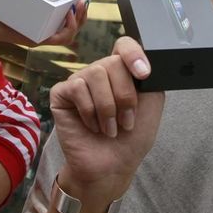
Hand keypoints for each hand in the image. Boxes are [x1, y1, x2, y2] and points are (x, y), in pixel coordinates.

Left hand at [0, 0, 88, 57]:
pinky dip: (70, 28)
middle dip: (82, 13)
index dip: (74, 7)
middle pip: (69, 24)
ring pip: (69, 33)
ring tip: (80, 6)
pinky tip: (71, 15)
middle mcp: (39, 27)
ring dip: (80, 19)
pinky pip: (61, 38)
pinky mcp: (37, 40)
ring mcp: (39, 34)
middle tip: (84, 0)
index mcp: (35, 16)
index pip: (61, 14)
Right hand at [49, 37, 164, 196]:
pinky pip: (77, 88)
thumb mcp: (151, 105)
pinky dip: (89, 111)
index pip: (124, 45)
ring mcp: (80, 81)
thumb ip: (150, 78)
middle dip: (125, 96)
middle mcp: (100, 72)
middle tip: (126, 122)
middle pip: (112, 62)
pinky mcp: (61, 93)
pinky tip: (91, 126)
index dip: (133, 54)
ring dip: (107, 108)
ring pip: (95, 74)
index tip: (144, 75)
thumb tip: (146, 60)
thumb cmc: (131, 138)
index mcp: (122, 71)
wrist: (111, 167)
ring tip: (109, 128)